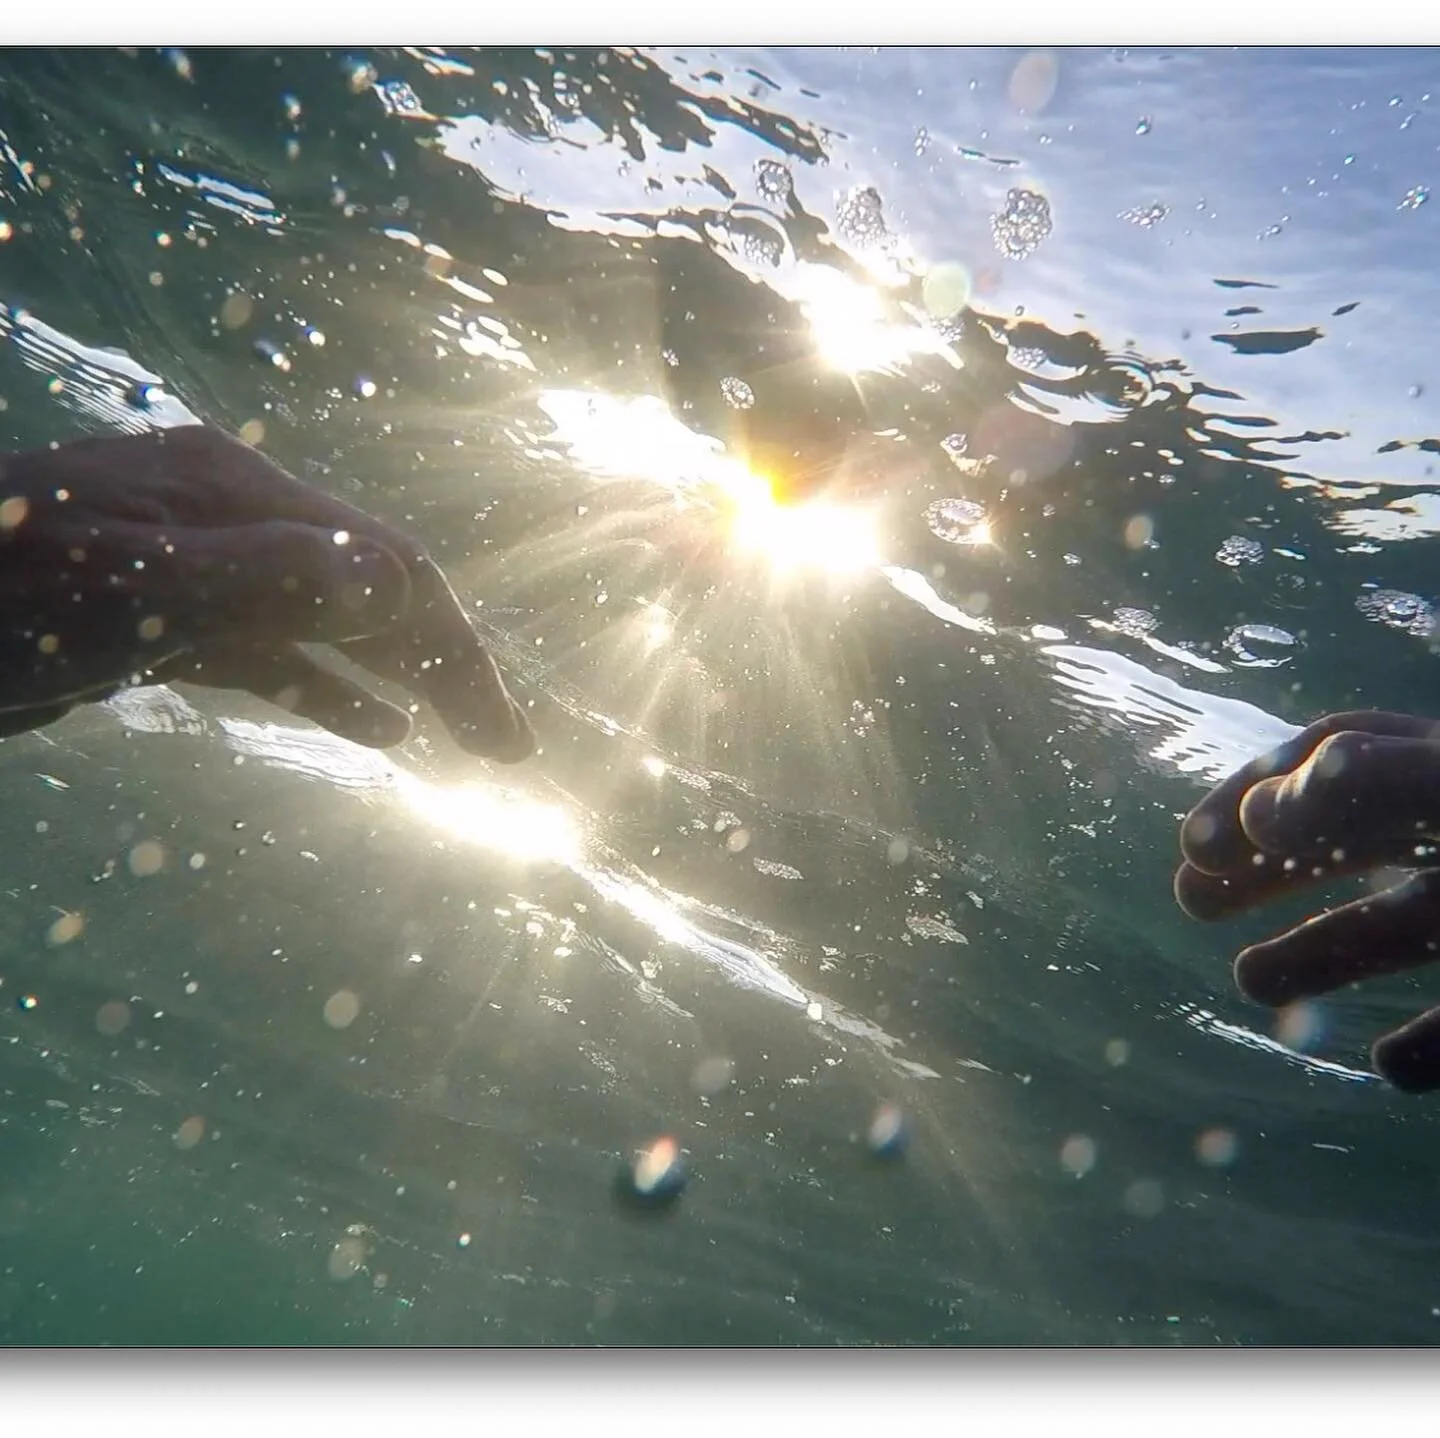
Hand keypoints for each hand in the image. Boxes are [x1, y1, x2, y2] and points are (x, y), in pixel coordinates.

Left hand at [0, 424, 534, 761]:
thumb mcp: (128, 586)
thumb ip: (268, 574)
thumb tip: (397, 584)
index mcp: (237, 495)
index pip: (386, 568)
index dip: (455, 650)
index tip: (502, 737)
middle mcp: (233, 520)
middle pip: (373, 590)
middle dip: (448, 668)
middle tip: (510, 752)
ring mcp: (199, 569)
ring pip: (332, 625)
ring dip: (403, 681)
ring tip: (468, 744)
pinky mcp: (165, 621)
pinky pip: (274, 654)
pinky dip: (331, 688)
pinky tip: (376, 729)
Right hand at [1175, 710, 1439, 1091]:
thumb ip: (1374, 785)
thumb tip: (1258, 813)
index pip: (1345, 757)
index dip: (1266, 791)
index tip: (1196, 847)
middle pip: (1356, 841)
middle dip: (1267, 869)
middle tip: (1188, 900)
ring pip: (1404, 926)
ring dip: (1323, 952)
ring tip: (1250, 982)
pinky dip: (1434, 1044)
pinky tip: (1391, 1066)